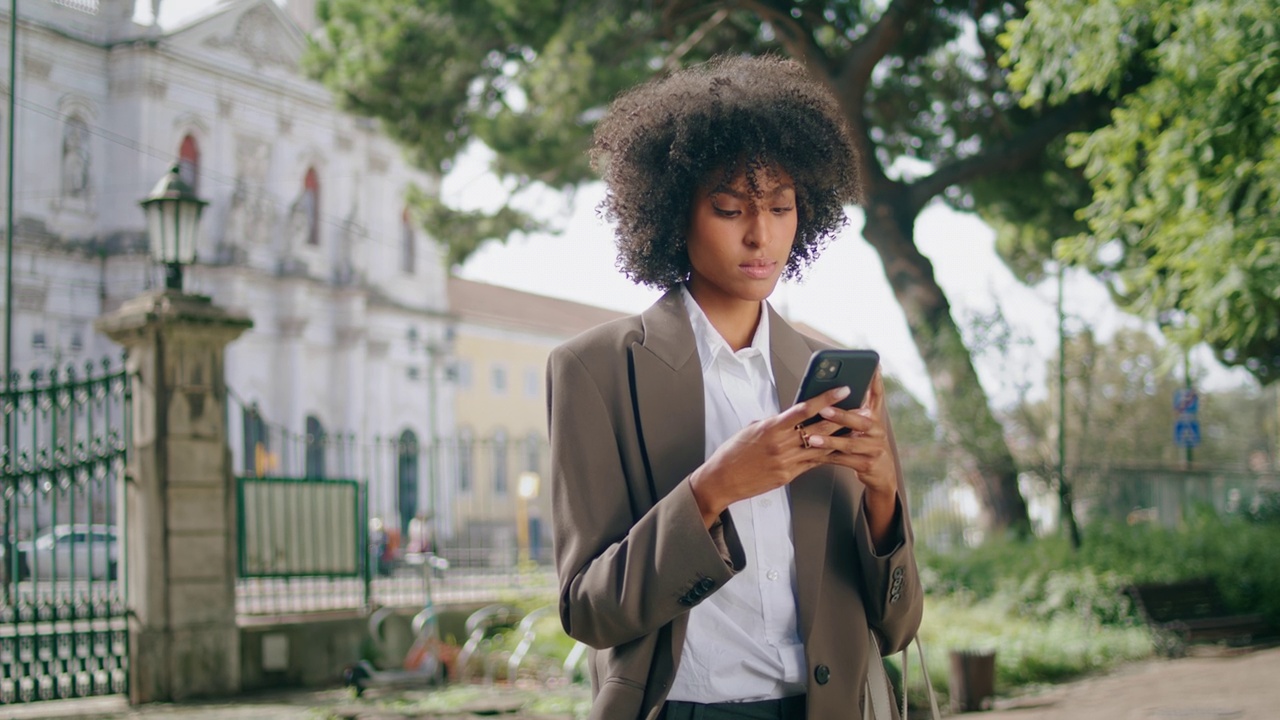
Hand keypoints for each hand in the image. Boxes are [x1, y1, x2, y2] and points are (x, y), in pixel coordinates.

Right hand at [688, 385, 851, 526]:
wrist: (721, 480)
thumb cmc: (734, 452)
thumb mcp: (752, 429)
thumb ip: (774, 423)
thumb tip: (789, 416)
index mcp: (771, 427)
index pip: (804, 408)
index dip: (826, 398)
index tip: (843, 389)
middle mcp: (781, 444)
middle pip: (820, 428)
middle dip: (843, 418)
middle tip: (861, 409)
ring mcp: (786, 461)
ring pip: (821, 447)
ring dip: (841, 438)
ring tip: (857, 430)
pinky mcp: (788, 476)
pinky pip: (812, 463)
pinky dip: (826, 455)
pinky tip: (839, 450)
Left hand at [802, 368, 900, 523]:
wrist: (882, 473)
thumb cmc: (864, 444)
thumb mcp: (863, 427)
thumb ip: (851, 413)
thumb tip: (826, 395)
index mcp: (875, 418)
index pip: (877, 396)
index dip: (876, 382)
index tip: (874, 366)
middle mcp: (877, 431)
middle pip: (860, 421)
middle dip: (841, 415)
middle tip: (824, 410)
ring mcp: (874, 449)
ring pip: (850, 443)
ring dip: (829, 440)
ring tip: (812, 437)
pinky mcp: (867, 464)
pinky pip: (843, 460)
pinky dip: (826, 457)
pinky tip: (813, 453)